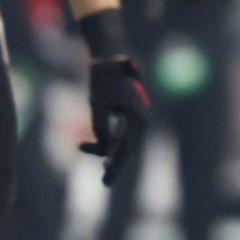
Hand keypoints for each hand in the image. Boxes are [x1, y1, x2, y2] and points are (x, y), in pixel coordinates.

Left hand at [81, 58, 148, 186]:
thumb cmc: (103, 79)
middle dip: (116, 164)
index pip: (126, 149)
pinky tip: (101, 149)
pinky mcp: (130, 112)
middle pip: (129, 148)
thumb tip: (104, 147)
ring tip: (104, 168)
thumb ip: (100, 128)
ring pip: (126, 141)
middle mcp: (141, 119)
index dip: (115, 167)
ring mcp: (137, 116)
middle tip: (105, 182)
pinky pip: (123, 132)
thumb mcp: (97, 104)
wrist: (109, 57)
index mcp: (138, 118)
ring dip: (113, 153)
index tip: (105, 182)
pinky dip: (112, 141)